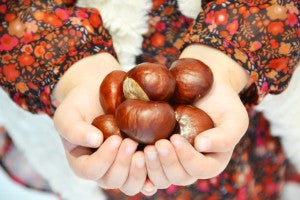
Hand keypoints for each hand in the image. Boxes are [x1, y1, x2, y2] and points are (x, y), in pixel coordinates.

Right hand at [53, 53, 146, 194]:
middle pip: (112, 180)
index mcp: (83, 163)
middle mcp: (103, 170)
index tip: (115, 139)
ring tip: (146, 150)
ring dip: (139, 171)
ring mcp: (122, 167)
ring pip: (131, 185)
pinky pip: (147, 177)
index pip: (91, 171)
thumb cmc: (80, 104)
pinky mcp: (138, 160)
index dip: (104, 159)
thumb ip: (73, 128)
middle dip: (123, 163)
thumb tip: (95, 140)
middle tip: (131, 142)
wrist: (98, 94)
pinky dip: (153, 173)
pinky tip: (158, 159)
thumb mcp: (68, 113)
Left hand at [144, 44, 249, 186]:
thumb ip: (225, 136)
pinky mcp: (159, 152)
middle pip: (179, 177)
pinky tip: (135, 158)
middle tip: (156, 145)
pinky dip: (141, 168)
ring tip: (145, 149)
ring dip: (152, 167)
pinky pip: (148, 169)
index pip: (200, 169)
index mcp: (211, 161)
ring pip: (162, 177)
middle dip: (167, 163)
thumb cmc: (223, 103)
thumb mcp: (234, 118)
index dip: (187, 158)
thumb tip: (201, 146)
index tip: (175, 139)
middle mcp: (191, 165)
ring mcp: (174, 160)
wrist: (204, 88)